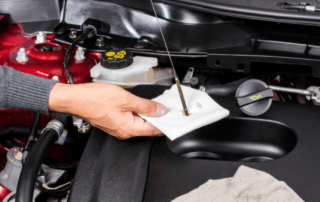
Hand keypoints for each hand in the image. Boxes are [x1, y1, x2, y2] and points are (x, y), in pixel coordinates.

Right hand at [48, 82, 165, 139]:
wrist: (76, 98)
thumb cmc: (94, 99)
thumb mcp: (125, 99)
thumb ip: (145, 105)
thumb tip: (160, 110)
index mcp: (129, 128)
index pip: (154, 130)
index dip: (166, 123)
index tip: (174, 116)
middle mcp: (124, 131)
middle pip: (148, 127)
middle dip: (159, 117)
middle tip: (166, 106)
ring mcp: (119, 128)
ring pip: (140, 122)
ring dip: (148, 114)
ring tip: (154, 103)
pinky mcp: (115, 122)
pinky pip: (131, 119)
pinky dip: (138, 112)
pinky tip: (140, 104)